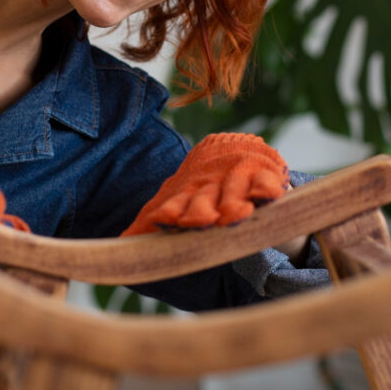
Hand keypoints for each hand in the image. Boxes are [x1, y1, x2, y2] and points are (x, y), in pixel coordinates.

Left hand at [121, 132, 288, 235]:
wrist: (233, 147)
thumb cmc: (201, 186)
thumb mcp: (176, 200)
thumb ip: (151, 220)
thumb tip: (122, 242)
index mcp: (187, 194)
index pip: (175, 205)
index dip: (170, 213)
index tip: (164, 221)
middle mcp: (211, 186)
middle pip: (204, 201)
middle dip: (200, 212)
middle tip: (197, 222)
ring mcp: (238, 178)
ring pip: (234, 192)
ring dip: (233, 202)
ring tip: (234, 216)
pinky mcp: (265, 174)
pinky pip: (268, 182)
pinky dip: (268, 188)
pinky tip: (268, 196)